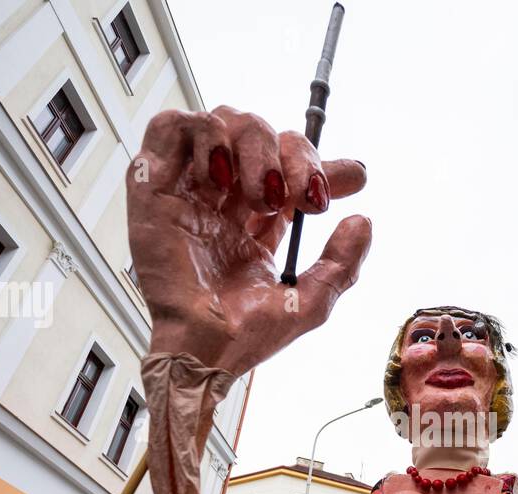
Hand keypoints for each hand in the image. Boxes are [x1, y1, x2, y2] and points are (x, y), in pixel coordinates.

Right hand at [127, 106, 371, 377]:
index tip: (352, 179)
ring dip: (252, 145)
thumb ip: (342, 263)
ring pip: (220, 121)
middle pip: (260, 136)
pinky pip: (169, 127)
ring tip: (259, 193)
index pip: (288, 170)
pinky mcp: (154, 188)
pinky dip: (202, 134)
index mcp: (256, 224)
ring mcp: (189, 191)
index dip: (319, 164)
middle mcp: (223, 202)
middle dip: (293, 154)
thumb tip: (363, 221)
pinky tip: (221, 174)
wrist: (208, 347)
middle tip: (304, 193)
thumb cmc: (247, 335)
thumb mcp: (311, 302)